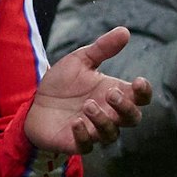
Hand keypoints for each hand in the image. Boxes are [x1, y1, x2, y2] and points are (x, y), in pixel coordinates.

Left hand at [23, 26, 153, 153]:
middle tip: (110, 93)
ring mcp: (93, 130)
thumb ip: (102, 48)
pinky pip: (87, 146)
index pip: (140, 98)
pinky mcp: (76, 142)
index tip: (138, 81)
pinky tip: (75, 122)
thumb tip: (125, 31)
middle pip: (133, 118)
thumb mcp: (80, 60)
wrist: (32, 101)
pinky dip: (84, 135)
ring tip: (88, 105)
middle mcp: (108, 114)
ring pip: (111, 133)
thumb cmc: (62, 82)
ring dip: (103, 120)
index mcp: (114, 93)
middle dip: (126, 107)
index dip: (144, 92)